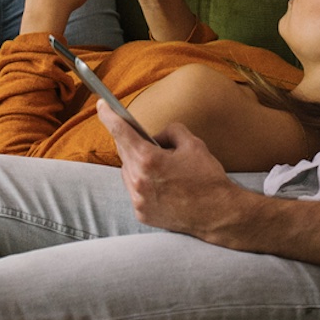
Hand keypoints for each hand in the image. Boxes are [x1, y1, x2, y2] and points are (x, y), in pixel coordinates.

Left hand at [97, 101, 251, 242]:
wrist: (218, 214)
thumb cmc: (207, 178)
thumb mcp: (193, 144)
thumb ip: (170, 131)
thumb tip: (156, 137)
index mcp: (148, 160)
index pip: (121, 131)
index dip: (109, 116)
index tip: (101, 105)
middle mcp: (138, 181)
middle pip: (124, 152)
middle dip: (133, 143)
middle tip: (151, 142)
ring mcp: (138, 200)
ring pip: (128, 172)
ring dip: (138, 164)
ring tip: (161, 168)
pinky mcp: (141, 214)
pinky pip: (134, 191)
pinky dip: (143, 183)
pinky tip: (163, 185)